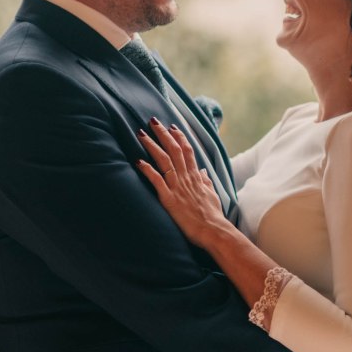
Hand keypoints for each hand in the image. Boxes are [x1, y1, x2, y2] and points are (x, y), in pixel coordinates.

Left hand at [136, 119, 228, 246]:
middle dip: (163, 134)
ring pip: (164, 160)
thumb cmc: (213, 215)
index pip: (188, 151)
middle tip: (153, 121)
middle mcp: (186, 177)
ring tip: (141, 134)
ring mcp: (178, 187)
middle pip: (174, 150)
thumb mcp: (212, 194)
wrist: (213, 230)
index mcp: (196, 176)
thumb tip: (203, 171)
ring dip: (152, 145)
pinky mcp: (170, 198)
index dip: (179, 137)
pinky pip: (157, 180)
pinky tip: (138, 161)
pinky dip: (147, 169)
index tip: (172, 126)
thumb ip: (206, 181)